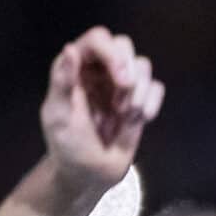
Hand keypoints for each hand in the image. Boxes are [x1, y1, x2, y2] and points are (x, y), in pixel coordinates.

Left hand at [40, 27, 163, 201]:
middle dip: (129, 73)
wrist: (89, 175)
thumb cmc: (68, 146)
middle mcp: (100, 70)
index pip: (96, 40)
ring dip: (139, 92)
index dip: (112, 53)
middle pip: (124, 45)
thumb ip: (62, 82)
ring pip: (143, 65)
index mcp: (75, 68)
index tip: (121, 80)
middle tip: (123, 103)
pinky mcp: (141, 100)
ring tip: (126, 115)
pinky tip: (140, 120)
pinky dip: (152, 103)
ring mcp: (121, 85)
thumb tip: (70, 49)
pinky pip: (157, 87)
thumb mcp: (58, 116)